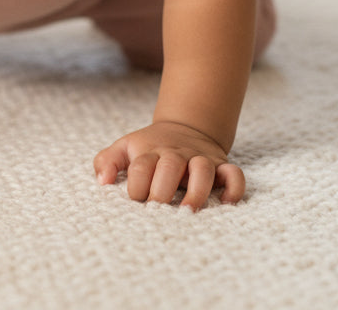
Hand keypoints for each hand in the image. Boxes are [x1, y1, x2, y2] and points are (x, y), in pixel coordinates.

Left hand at [93, 121, 244, 208]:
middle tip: (158, 210)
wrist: (184, 126)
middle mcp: (176, 154)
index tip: (134, 201)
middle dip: (163, 190)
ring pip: (203, 169)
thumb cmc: (149, 147)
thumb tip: (103, 181)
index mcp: (150, 150)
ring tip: (188, 211)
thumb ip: (107, 161)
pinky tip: (227, 203)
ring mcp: (200, 158)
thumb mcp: (124, 147)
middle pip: (170, 166)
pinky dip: (234, 188)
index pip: (141, 166)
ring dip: (197, 190)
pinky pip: (234, 173)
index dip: (136, 186)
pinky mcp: (220, 165)